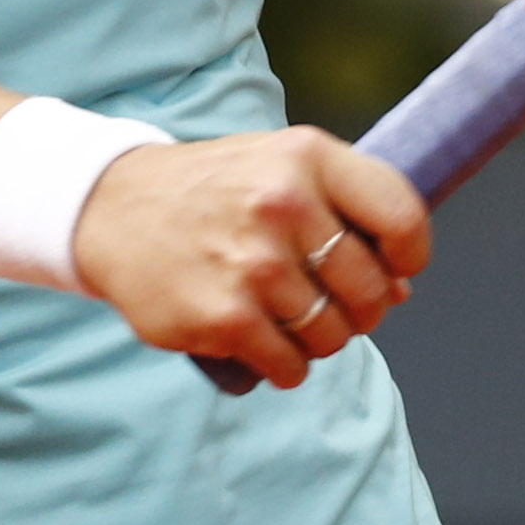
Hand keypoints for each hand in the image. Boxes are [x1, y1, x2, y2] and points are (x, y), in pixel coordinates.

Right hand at [72, 127, 429, 389]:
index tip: (396, 270)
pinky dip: (286, 365)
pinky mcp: (223, 317)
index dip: (410, 256)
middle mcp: (283, 204)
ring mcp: (253, 264)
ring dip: (320, 338)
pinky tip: (263, 341)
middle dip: (362, 309)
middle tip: (333, 303)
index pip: (402, 217)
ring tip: (288, 317)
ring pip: (333, 334)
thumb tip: (400, 288)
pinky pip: (290, 366)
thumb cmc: (215, 189)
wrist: (114, 207)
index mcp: (308, 158)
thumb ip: (345, 210)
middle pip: (371, 290)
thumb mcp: (281, 166)